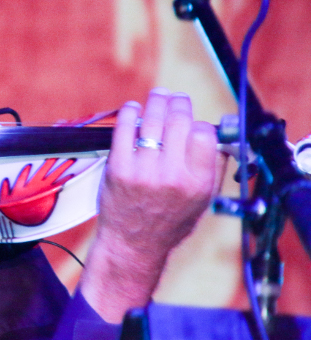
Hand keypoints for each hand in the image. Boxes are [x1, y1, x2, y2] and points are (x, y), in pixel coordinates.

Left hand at [80, 88, 219, 322]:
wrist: (133, 243)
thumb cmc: (170, 221)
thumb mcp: (203, 201)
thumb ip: (213, 168)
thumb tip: (219, 135)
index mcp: (198, 183)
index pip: (205, 136)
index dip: (199, 124)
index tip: (194, 121)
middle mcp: (172, 176)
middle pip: (178, 123)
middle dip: (178, 104)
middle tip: (175, 98)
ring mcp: (143, 172)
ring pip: (152, 123)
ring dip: (156, 103)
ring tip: (158, 96)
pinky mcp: (118, 169)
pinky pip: (125, 131)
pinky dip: (130, 114)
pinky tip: (133, 109)